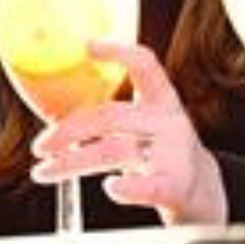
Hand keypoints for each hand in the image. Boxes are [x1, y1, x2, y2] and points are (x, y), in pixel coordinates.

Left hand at [29, 39, 227, 225]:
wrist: (203, 199)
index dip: (116, 51)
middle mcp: (170, 122)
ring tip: (44, 171)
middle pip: (111, 115)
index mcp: (162, 101)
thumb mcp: (144, 127)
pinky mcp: (177, 187)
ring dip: (72, 162)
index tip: (84, 44)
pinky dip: (127, 188)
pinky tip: (110, 188)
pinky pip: (148, 185)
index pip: (144, 64)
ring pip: (115, 151)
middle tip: (41, 145)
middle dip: (68, 129)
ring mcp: (175, 154)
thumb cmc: (160, 158)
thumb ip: (111, 118)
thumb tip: (52, 111)